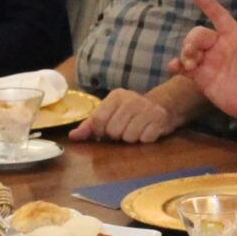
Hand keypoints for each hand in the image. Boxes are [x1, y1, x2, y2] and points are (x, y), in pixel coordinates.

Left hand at [68, 88, 187, 142]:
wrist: (163, 104)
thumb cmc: (131, 111)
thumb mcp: (110, 112)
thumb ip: (91, 124)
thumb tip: (73, 136)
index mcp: (116, 96)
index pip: (98, 121)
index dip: (100, 132)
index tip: (107, 131)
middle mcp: (131, 100)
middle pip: (113, 131)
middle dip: (118, 136)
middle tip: (125, 129)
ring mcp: (146, 109)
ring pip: (129, 137)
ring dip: (132, 139)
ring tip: (137, 130)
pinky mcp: (159, 120)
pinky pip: (145, 139)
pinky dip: (145, 139)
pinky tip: (147, 131)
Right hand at [169, 0, 236, 127]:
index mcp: (235, 39)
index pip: (220, 17)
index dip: (209, 5)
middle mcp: (219, 47)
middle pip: (199, 35)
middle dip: (192, 40)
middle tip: (191, 53)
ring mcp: (209, 62)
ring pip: (190, 49)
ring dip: (185, 53)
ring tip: (188, 64)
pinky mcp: (201, 77)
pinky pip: (185, 68)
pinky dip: (177, 66)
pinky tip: (173, 67)